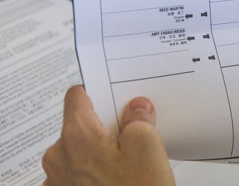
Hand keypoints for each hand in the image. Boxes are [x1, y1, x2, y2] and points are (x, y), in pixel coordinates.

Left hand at [42, 86, 174, 185]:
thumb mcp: (148, 147)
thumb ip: (138, 119)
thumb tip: (136, 108)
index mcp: (76, 136)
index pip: (77, 96)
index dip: (99, 92)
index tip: (118, 95)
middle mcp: (60, 157)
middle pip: (80, 125)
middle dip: (107, 125)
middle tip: (136, 132)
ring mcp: (60, 181)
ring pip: (81, 151)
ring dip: (103, 150)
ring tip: (133, 161)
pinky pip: (80, 173)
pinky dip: (98, 171)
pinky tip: (123, 179)